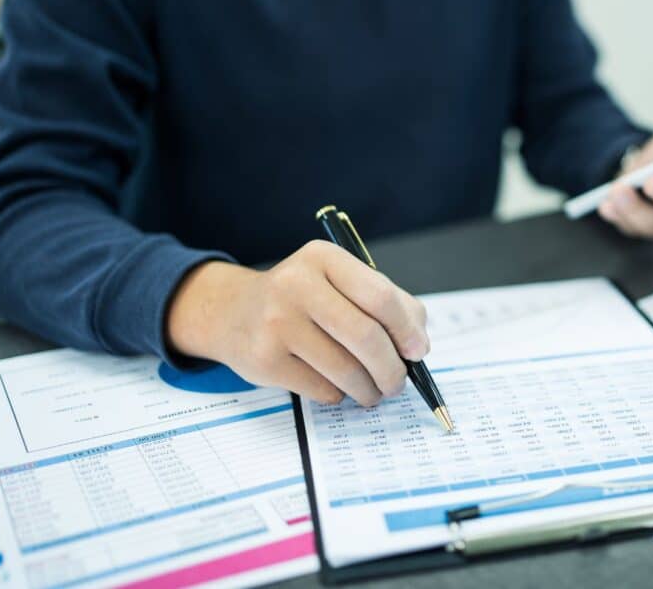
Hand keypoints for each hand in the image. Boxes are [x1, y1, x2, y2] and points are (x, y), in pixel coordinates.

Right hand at [167, 241, 428, 405]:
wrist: (234, 312)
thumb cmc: (304, 299)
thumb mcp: (340, 282)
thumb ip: (388, 303)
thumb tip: (418, 344)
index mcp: (323, 258)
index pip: (380, 296)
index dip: (406, 329)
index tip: (417, 351)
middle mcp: (296, 284)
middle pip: (365, 336)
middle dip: (391, 368)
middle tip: (398, 383)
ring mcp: (277, 323)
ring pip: (345, 370)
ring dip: (369, 389)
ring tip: (374, 391)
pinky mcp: (265, 360)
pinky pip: (322, 389)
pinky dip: (340, 394)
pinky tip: (338, 387)